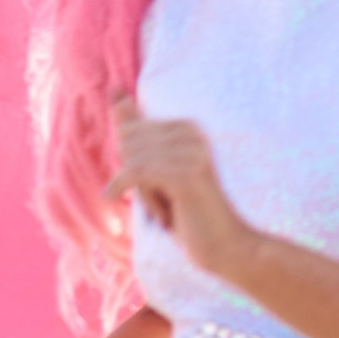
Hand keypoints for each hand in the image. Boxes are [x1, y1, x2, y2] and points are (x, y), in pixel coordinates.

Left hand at [111, 99, 254, 281]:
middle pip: (128, 142)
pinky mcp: (186, 174)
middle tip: (162, 200)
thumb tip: (115, 91)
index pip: (130, 131)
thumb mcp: (158, 169)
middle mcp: (193, 133)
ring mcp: (192, 152)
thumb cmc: (189, 212)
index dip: (132, 162)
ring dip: (138, 190)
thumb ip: (138, 129)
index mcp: (188, 126)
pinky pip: (136, 173)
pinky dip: (124, 189)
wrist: (226, 246)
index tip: (158, 187)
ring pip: (132, 159)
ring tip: (166, 208)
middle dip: (133, 173)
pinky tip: (112, 199)